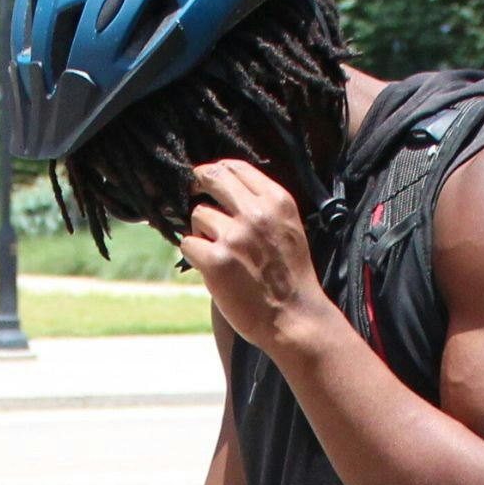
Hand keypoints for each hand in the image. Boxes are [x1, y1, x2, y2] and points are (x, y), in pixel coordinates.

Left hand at [180, 159, 332, 356]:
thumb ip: (264, 206)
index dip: (216, 171)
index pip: (236, 168)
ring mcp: (234, 237)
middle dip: (198, 184)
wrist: (294, 317)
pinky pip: (189, 244)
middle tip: (193, 192)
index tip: (208, 179)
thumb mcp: (289, 227)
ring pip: (198, 215)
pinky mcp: (216, 261)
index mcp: (277, 201)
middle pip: (212, 178)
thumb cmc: (290, 276)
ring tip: (219, 251)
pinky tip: (210, 267)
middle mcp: (256, 213)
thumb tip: (225, 188)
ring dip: (202, 231)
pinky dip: (195, 255)